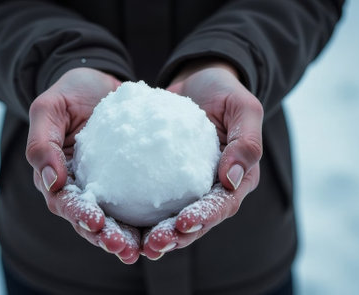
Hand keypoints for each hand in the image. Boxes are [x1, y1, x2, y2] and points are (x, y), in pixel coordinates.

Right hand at [26, 68, 139, 263]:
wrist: (101, 82)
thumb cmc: (71, 92)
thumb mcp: (49, 108)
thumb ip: (42, 143)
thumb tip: (49, 183)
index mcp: (58, 176)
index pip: (65, 203)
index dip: (78, 216)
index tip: (95, 222)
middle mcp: (84, 187)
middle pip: (93, 221)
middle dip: (108, 238)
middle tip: (126, 249)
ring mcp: (108, 185)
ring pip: (118, 218)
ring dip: (130, 236)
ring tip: (148, 248)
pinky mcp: (132, 178)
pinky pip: (143, 198)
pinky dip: (153, 214)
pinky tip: (171, 222)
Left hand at [143, 60, 262, 258]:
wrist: (198, 81)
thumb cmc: (225, 92)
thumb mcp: (244, 108)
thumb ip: (246, 142)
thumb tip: (231, 180)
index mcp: (235, 179)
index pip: (222, 206)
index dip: (204, 218)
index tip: (184, 223)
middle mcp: (209, 188)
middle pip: (193, 221)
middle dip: (174, 237)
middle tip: (153, 245)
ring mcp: (183, 185)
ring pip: (168, 216)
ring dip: (151, 232)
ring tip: (131, 243)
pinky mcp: (161, 176)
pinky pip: (146, 194)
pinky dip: (132, 208)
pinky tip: (111, 214)